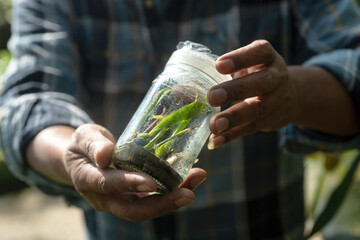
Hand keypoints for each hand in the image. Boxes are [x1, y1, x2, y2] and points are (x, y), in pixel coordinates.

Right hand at [65, 123, 206, 221]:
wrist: (85, 158)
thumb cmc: (84, 145)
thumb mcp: (84, 137)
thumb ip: (93, 144)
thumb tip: (105, 155)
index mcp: (88, 181)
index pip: (109, 185)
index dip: (129, 184)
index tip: (150, 182)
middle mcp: (105, 198)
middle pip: (134, 209)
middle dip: (163, 204)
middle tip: (189, 194)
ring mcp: (121, 200)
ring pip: (148, 206)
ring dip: (174, 197)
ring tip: (198, 178)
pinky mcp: (135, 196)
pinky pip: (155, 197)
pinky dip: (174, 188)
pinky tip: (192, 175)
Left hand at [207, 40, 298, 148]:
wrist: (290, 95)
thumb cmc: (254, 75)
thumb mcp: (242, 67)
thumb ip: (215, 75)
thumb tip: (178, 90)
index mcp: (267, 58)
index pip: (259, 52)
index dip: (241, 58)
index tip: (219, 65)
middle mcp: (276, 77)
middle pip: (261, 82)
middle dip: (236, 90)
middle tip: (212, 97)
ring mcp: (276, 100)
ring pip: (257, 110)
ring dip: (234, 118)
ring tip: (214, 125)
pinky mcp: (270, 121)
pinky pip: (250, 129)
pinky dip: (232, 135)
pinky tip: (215, 141)